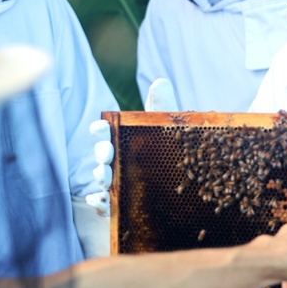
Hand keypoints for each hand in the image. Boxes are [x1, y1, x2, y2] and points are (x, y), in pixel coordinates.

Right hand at [83, 79, 178, 211]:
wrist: (186, 186)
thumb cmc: (168, 149)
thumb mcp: (168, 127)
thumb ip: (163, 105)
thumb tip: (161, 81)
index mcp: (122, 140)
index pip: (105, 132)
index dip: (100, 130)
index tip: (102, 128)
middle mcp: (116, 160)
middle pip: (101, 156)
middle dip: (100, 153)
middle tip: (106, 154)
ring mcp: (117, 182)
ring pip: (102, 179)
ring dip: (100, 177)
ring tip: (106, 178)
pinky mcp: (122, 204)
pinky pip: (105, 206)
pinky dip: (100, 204)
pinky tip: (101, 203)